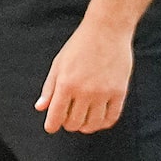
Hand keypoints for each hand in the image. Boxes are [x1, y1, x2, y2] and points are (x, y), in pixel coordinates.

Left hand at [37, 18, 131, 133]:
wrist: (106, 32)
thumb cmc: (79, 46)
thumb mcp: (58, 64)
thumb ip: (49, 88)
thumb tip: (41, 108)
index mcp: (66, 83)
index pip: (57, 114)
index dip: (52, 125)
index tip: (50, 128)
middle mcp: (85, 91)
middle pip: (74, 122)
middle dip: (68, 124)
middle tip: (66, 119)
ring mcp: (104, 94)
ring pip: (93, 124)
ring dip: (85, 126)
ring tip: (81, 121)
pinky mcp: (119, 93)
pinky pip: (111, 118)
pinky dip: (103, 123)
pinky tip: (97, 120)